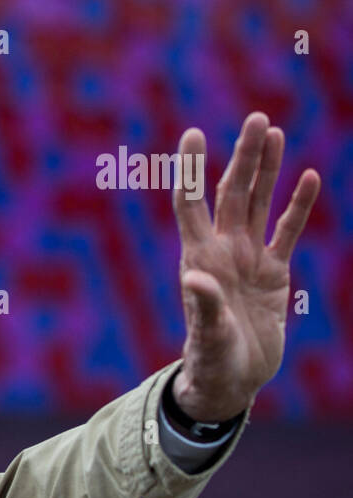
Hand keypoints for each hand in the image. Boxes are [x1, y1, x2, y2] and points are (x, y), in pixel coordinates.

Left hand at [171, 111, 320, 421]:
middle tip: (257, 118)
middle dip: (244, 156)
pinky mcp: (273, 273)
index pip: (191, 202)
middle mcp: (222, 250)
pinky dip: (297, 205)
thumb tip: (195, 279)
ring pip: (259, 203)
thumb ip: (205, 306)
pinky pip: (286, 231)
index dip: (191, 168)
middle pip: (232, 192)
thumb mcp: (208, 335)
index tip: (192, 133)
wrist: (231, 379)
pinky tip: (306, 177)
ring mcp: (248, 258)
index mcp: (199, 258)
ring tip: (273, 132)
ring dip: (266, 169)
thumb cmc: (212, 360)